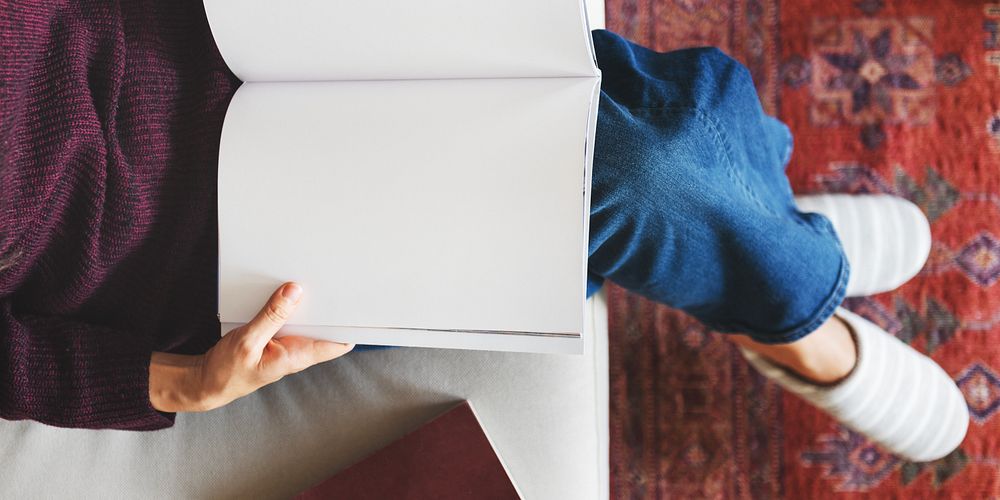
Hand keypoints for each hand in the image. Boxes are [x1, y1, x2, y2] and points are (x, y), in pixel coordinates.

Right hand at [149, 282, 353, 411]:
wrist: (207, 382)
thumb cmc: (227, 372)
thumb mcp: (247, 341)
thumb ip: (271, 316)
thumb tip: (294, 291)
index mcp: (298, 356)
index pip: (339, 343)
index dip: (352, 325)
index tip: (360, 303)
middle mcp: (299, 351)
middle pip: (326, 327)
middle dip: (332, 306)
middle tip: (337, 279)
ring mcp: (289, 344)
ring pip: (309, 321)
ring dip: (311, 303)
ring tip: (315, 278)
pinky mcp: (277, 338)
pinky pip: (291, 319)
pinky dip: (292, 306)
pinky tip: (288, 291)